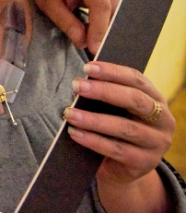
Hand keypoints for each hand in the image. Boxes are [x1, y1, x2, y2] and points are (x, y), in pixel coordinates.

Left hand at [33, 0, 122, 53]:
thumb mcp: (50, 6)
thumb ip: (66, 23)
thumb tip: (83, 42)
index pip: (101, 5)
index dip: (100, 29)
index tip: (95, 49)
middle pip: (115, 9)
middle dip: (106, 31)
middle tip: (96, 50)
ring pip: (121, 11)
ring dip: (110, 28)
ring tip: (98, 43)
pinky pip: (121, 9)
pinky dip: (112, 23)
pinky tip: (103, 34)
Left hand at [63, 61, 175, 211]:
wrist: (121, 166)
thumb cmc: (115, 126)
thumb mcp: (114, 106)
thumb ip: (105, 87)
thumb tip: (85, 66)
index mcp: (155, 98)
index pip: (136, 79)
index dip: (112, 72)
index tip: (87, 67)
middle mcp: (163, 119)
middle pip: (135, 100)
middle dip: (103, 91)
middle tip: (76, 86)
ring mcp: (157, 142)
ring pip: (125, 128)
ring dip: (93, 120)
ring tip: (69, 114)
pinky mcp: (146, 162)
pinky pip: (118, 150)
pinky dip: (94, 141)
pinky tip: (75, 133)